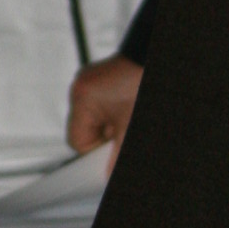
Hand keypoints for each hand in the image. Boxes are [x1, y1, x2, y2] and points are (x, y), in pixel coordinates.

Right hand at [67, 55, 142, 169]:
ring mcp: (89, 81)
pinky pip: (101, 106)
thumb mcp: (129, 124)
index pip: (76, 141)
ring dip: (112, 125)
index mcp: (82, 97)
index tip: (106, 159)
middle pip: (85, 130)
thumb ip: (118, 151)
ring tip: (127, 117)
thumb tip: (108, 172)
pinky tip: (126, 109)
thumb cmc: (141, 79)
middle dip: (105, 137)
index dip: (94, 152)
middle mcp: (81, 87)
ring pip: (95, 119)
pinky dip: (114, 113)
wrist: (152, 55)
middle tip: (122, 134)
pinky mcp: (100, 79)